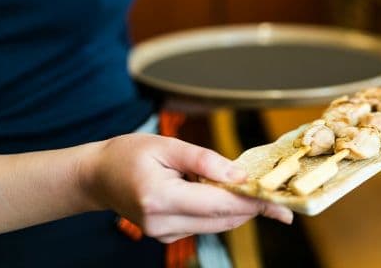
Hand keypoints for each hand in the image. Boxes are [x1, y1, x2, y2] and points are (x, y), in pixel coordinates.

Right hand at [80, 134, 292, 242]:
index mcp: (160, 198)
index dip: (253, 203)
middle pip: (221, 220)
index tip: (280, 203)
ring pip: (215, 225)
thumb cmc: (129, 154)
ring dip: (239, 210)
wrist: (97, 176)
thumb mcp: (167, 145)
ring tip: (260, 194)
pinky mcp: (166, 235)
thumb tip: (238, 175)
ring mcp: (163, 233)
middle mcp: (161, 222)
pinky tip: (226, 194)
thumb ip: (204, 160)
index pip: (217, 204)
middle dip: (253, 209)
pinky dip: (220, 211)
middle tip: (282, 201)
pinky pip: (203, 225)